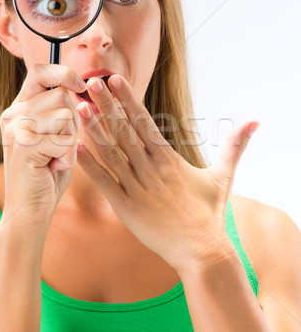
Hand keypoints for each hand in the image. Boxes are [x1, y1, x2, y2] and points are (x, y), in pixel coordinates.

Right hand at [0, 64, 85, 238]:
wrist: (29, 211)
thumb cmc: (48, 174)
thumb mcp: (56, 135)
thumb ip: (62, 111)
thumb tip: (82, 86)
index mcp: (20, 108)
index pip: (40, 71)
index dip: (64, 73)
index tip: (80, 86)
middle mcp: (13, 114)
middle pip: (61, 94)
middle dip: (74, 121)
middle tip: (60, 146)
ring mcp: (16, 129)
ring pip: (65, 115)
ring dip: (71, 140)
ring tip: (55, 158)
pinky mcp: (24, 147)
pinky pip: (64, 139)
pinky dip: (67, 157)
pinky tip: (53, 168)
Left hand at [76, 74, 259, 276]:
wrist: (202, 251)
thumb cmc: (209, 214)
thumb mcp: (223, 176)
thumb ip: (235, 146)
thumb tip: (255, 121)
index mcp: (169, 158)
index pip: (145, 121)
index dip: (129, 99)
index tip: (115, 79)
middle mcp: (151, 168)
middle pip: (125, 131)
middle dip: (107, 105)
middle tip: (91, 83)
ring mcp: (137, 187)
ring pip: (112, 152)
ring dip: (95, 129)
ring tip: (80, 108)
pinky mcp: (126, 208)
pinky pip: (105, 183)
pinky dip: (90, 166)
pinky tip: (76, 149)